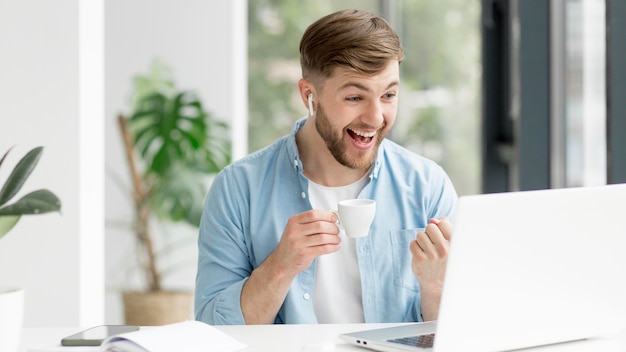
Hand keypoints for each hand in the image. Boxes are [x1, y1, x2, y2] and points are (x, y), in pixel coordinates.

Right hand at [241, 209, 339, 323]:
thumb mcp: (296, 229)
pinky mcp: (304, 254)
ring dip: (334, 238)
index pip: (313, 213)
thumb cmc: (292, 244)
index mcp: (293, 221)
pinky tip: (335, 247)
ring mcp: (298, 243)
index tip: (334, 218)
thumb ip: (310, 223)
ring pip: (323, 237)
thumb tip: (331, 218)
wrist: (281, 262)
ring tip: (337, 239)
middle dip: (333, 227)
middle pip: (320, 225)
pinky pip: (323, 248)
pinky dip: (333, 247)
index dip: (327, 215)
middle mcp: (295, 231)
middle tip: (337, 230)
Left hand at [409, 216, 452, 319]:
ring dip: (422, 241)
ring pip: (420, 235)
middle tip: (433, 244)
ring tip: (428, 250)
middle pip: (430, 227)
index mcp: (455, 244)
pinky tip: (421, 254)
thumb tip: (433, 220)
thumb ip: (445, 228)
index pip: (443, 223)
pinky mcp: (419, 260)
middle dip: (430, 233)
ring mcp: (432, 255)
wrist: (438, 284)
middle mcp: (445, 249)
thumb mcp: (452, 245)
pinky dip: (415, 247)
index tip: (441, 236)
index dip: (440, 227)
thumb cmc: (445, 260)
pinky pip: (413, 243)